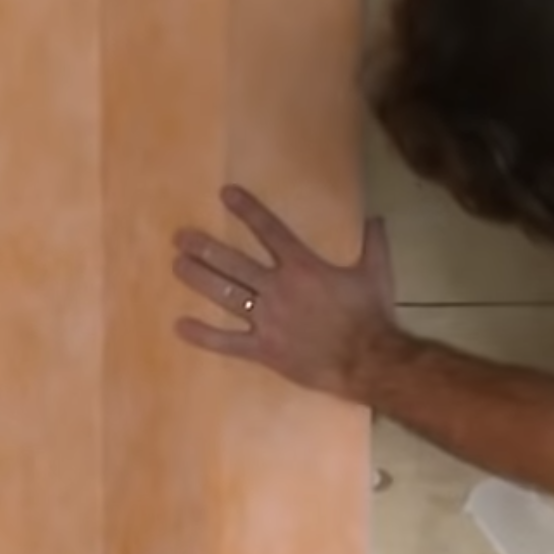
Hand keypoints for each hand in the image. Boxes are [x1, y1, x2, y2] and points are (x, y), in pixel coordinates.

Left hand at [172, 185, 397, 400]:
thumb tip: (377, 218)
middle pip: (234, 263)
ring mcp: (267, 319)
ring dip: (199, 279)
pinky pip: (228, 342)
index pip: (269, 231)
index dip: (247, 210)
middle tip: (181, 237)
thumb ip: (374, 243)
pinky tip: (180, 326)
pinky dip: (203, 335)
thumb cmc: (371, 315)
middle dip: (205, 248)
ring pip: (226, 295)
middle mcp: (278, 288)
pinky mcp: (264, 349)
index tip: (225, 194)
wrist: (368, 360)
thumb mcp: (377, 273)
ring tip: (177, 265)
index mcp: (303, 267)